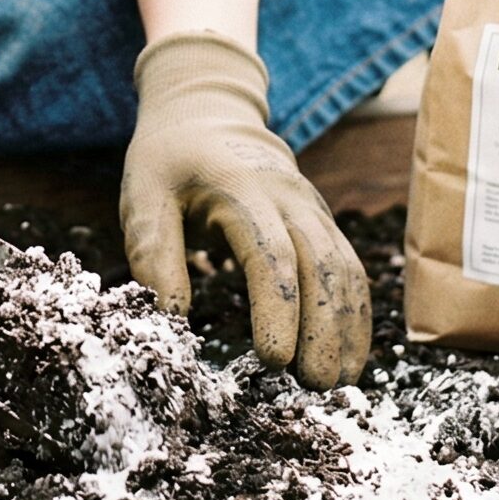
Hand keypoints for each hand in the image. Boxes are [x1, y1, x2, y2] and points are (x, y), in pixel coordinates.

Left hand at [120, 29, 371, 387]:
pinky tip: (350, 356)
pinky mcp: (321, 222)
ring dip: (347, 327)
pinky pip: (350, 268)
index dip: (277, 309)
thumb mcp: (142, 196)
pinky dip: (356, 313)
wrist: (206, 112)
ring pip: (345, 269)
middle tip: (313, 387)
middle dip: (322, 328)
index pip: (271, 255)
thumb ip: (153, 253)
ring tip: (336, 384)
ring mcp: (312, 208)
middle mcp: (289, 197)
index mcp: (241, 189)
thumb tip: (170, 319)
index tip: (272, 360)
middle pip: (320, 265)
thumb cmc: (169, 161)